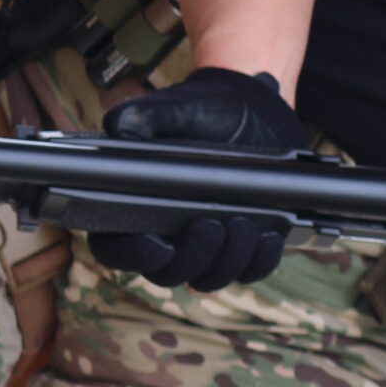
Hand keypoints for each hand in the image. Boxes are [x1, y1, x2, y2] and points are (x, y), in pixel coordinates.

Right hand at [89, 67, 306, 291]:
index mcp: (133, 207)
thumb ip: (142, 118)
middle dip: (191, 257)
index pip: (117, 249)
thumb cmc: (200, 112)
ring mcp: (207, 245)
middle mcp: (167, 235)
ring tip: (243, 223)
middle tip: (210, 224)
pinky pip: (250, 271)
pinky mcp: (243, 246)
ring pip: (209, 277)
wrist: (250, 113)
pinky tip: (268, 236)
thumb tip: (120, 128)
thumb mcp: (172, 109)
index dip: (132, 256)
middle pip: (167, 273)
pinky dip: (259, 260)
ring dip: (227, 259)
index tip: (157, 245)